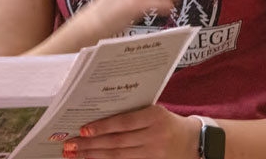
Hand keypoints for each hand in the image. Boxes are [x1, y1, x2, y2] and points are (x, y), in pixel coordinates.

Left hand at [62, 105, 200, 158]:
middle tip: (70, 145)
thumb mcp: (154, 111)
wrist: (195, 141)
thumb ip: (131, 114)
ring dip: (94, 156)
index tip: (82, 129)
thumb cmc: (167, 122)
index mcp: (154, 116)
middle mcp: (155, 136)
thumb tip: (97, 117)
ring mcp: (154, 153)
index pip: (123, 122)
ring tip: (76, 155)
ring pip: (119, 156)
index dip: (102, 127)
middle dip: (90, 144)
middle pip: (117, 142)